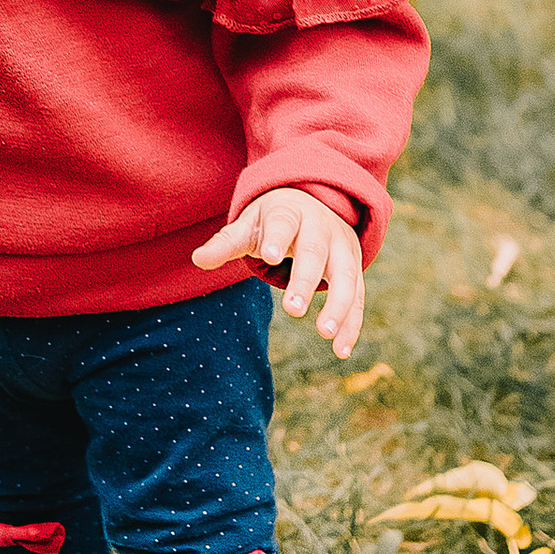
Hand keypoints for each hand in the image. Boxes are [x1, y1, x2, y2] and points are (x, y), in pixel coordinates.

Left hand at [192, 189, 366, 355]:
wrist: (314, 203)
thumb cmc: (273, 220)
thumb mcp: (249, 225)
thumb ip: (226, 243)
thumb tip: (197, 259)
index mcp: (290, 213)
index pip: (282, 224)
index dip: (276, 239)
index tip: (268, 255)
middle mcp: (321, 228)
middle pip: (315, 253)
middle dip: (305, 280)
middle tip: (293, 310)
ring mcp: (342, 248)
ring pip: (345, 277)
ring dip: (338, 306)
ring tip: (324, 333)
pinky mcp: (355, 269)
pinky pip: (357, 298)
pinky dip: (352, 324)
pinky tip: (340, 351)